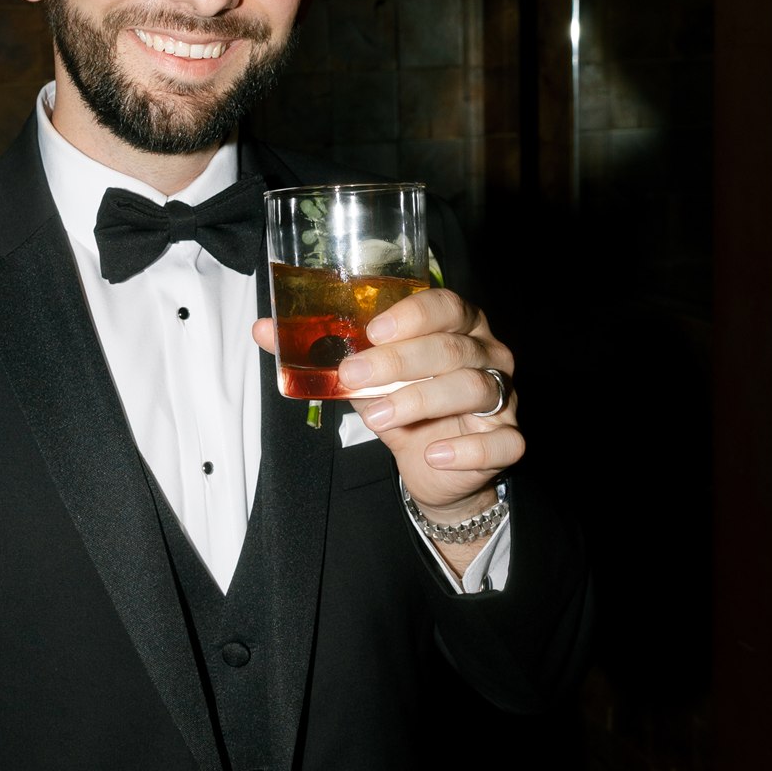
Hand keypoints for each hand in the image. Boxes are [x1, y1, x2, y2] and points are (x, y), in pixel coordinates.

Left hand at [253, 287, 522, 516]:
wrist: (434, 465)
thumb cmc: (403, 403)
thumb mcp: (363, 377)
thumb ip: (323, 353)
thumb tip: (264, 330)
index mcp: (456, 325)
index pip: (446, 305)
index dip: (413, 314)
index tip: (373, 331)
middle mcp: (486, 353)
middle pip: (452, 347)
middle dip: (398, 361)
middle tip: (353, 376)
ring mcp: (502, 397)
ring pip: (474, 388)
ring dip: (420, 400)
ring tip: (377, 416)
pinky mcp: (507, 440)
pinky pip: (502, 442)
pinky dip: (467, 449)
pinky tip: (434, 453)